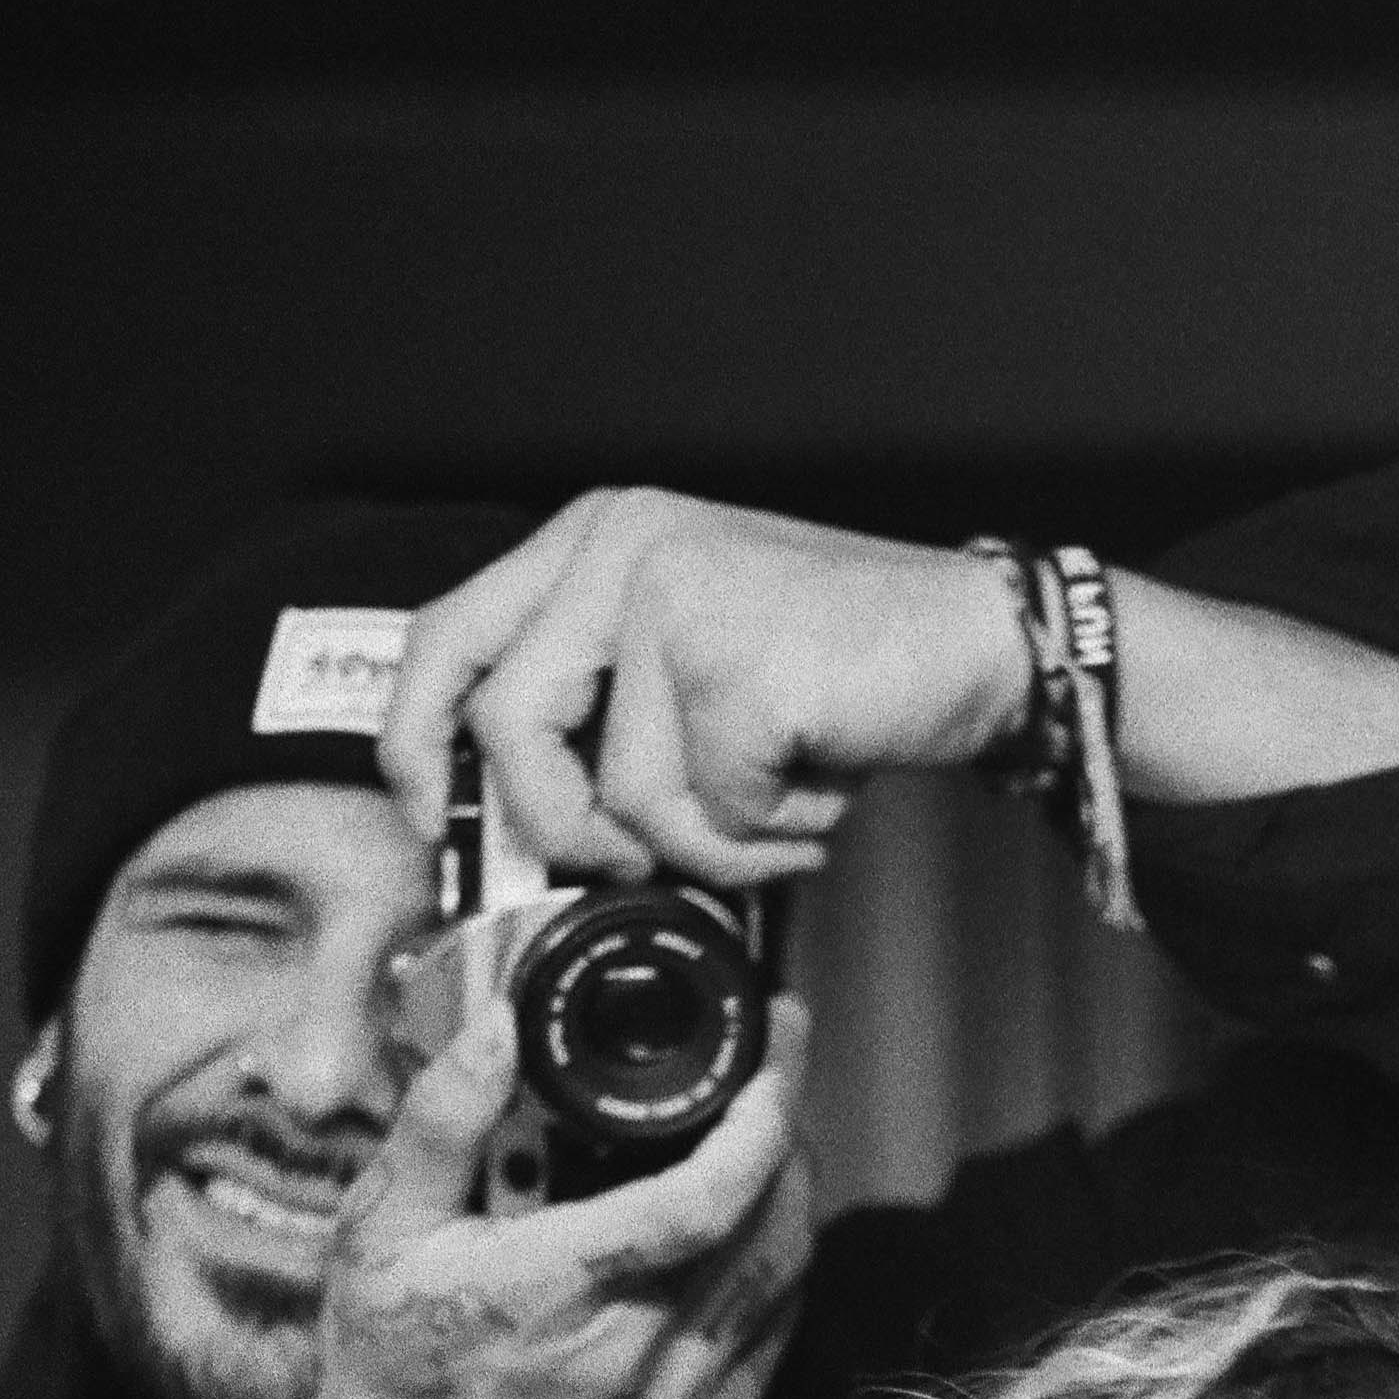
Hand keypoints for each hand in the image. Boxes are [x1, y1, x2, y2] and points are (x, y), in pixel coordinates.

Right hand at [273, 987, 815, 1398]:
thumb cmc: (389, 1369)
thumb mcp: (380, 1229)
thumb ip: (443, 1119)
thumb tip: (499, 1025)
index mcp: (563, 1292)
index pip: (706, 1199)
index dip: (761, 1120)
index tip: (772, 1053)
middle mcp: (639, 1357)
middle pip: (772, 1229)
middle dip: (789, 1136)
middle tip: (775, 1073)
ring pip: (786, 1282)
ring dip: (792, 1199)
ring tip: (768, 1138)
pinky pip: (773, 1339)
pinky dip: (777, 1273)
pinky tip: (754, 1232)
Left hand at [380, 488, 1031, 890]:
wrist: (979, 641)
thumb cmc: (840, 667)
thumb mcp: (691, 656)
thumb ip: (598, 704)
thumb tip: (516, 824)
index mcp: (596, 538)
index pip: (446, 636)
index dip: (418, 740)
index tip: (437, 817)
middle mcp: (622, 549)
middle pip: (508, 726)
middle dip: (560, 826)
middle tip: (628, 860)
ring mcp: (677, 600)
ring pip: (622, 793)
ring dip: (709, 840)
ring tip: (778, 803)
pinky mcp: (736, 667)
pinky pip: (709, 811)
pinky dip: (771, 835)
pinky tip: (817, 790)